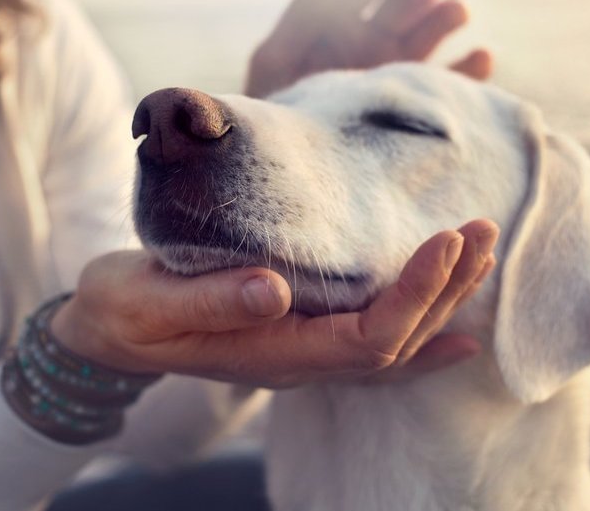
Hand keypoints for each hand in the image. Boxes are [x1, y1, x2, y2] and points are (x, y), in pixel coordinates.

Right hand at [50, 220, 498, 388]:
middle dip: (445, 288)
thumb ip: (209, 301)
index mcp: (271, 353)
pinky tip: (458, 330)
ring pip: (393, 341)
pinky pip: (374, 344)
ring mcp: (302, 352)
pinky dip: (422, 333)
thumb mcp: (149, 302)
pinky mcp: (299, 332)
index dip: (414, 294)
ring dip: (442, 299)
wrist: (108, 331)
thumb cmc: (124, 311)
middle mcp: (299, 360)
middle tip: (481, 229)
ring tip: (480, 252)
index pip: (366, 337)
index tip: (446, 240)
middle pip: (396, 341)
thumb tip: (274, 289)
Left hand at [245, 0, 492, 97]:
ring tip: (454, 12)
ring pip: (438, 29)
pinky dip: (473, 69)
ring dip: (449, 13)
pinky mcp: (423, 105)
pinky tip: (478, 58)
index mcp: (344, 19)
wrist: (291, 172)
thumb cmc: (276, 114)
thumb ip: (304, 12)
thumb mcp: (277, 61)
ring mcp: (404, 69)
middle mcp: (379, 38)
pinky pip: (458, 83)